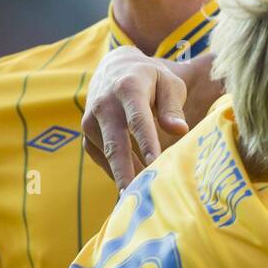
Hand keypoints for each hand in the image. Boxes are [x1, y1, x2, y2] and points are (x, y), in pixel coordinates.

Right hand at [82, 47, 194, 190]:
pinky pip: (100, 157)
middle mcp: (104, 105)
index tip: (157, 164)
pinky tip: (131, 184)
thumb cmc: (150, 78)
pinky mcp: (87, 133)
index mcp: (128, 88)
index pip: (138, 120)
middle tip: (136, 196)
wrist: (114, 67)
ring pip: (107, 154)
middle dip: (125, 171)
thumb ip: (173, 106)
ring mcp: (91, 120)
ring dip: (123, 176)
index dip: (147, 143)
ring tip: (140, 199)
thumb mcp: (168, 82)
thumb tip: (180, 130)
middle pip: (115, 143)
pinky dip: (115, 171)